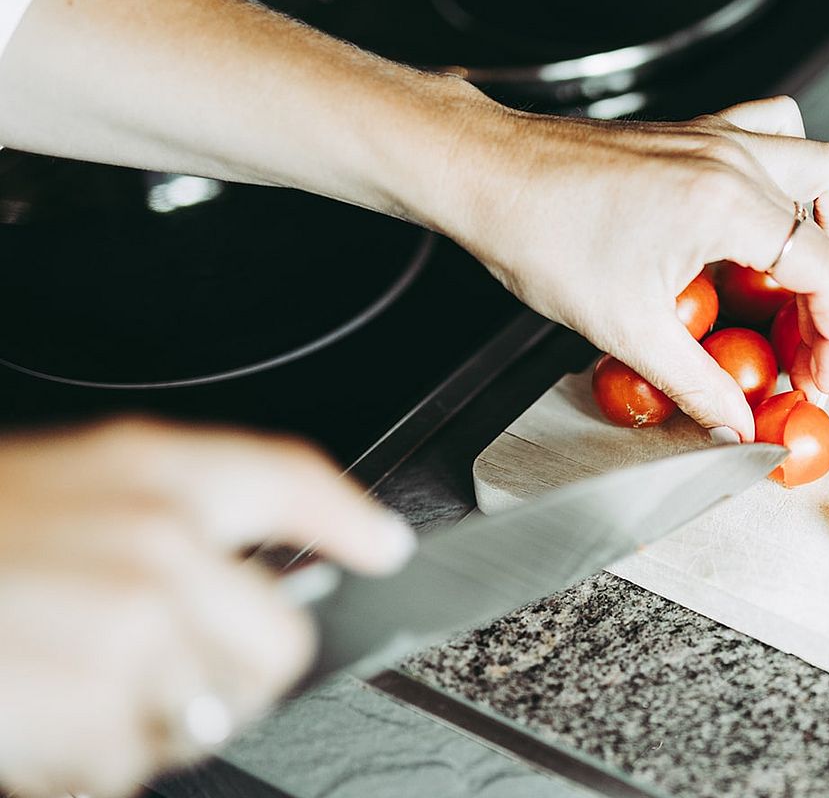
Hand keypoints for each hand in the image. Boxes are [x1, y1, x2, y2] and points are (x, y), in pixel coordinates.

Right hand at [0, 418, 415, 797]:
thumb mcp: (45, 493)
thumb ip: (145, 523)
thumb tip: (220, 576)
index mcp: (145, 472)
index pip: (284, 477)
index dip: (346, 515)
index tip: (383, 546)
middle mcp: (160, 541)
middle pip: (278, 640)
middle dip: (230, 674)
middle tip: (150, 675)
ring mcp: (137, 629)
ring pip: (207, 716)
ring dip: (142, 726)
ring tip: (54, 689)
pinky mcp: (99, 712)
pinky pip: (129, 767)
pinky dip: (81, 765)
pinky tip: (26, 719)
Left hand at [431, 96, 828, 440]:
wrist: (486, 176)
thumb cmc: (540, 234)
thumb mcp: (625, 329)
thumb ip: (697, 385)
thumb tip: (737, 427)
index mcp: (726, 204)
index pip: (828, 270)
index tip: (819, 379)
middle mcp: (732, 160)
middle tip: (810, 347)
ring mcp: (716, 138)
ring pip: (817, 162)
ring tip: (810, 278)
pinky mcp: (696, 135)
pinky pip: (774, 134)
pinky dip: (789, 177)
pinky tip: (768, 217)